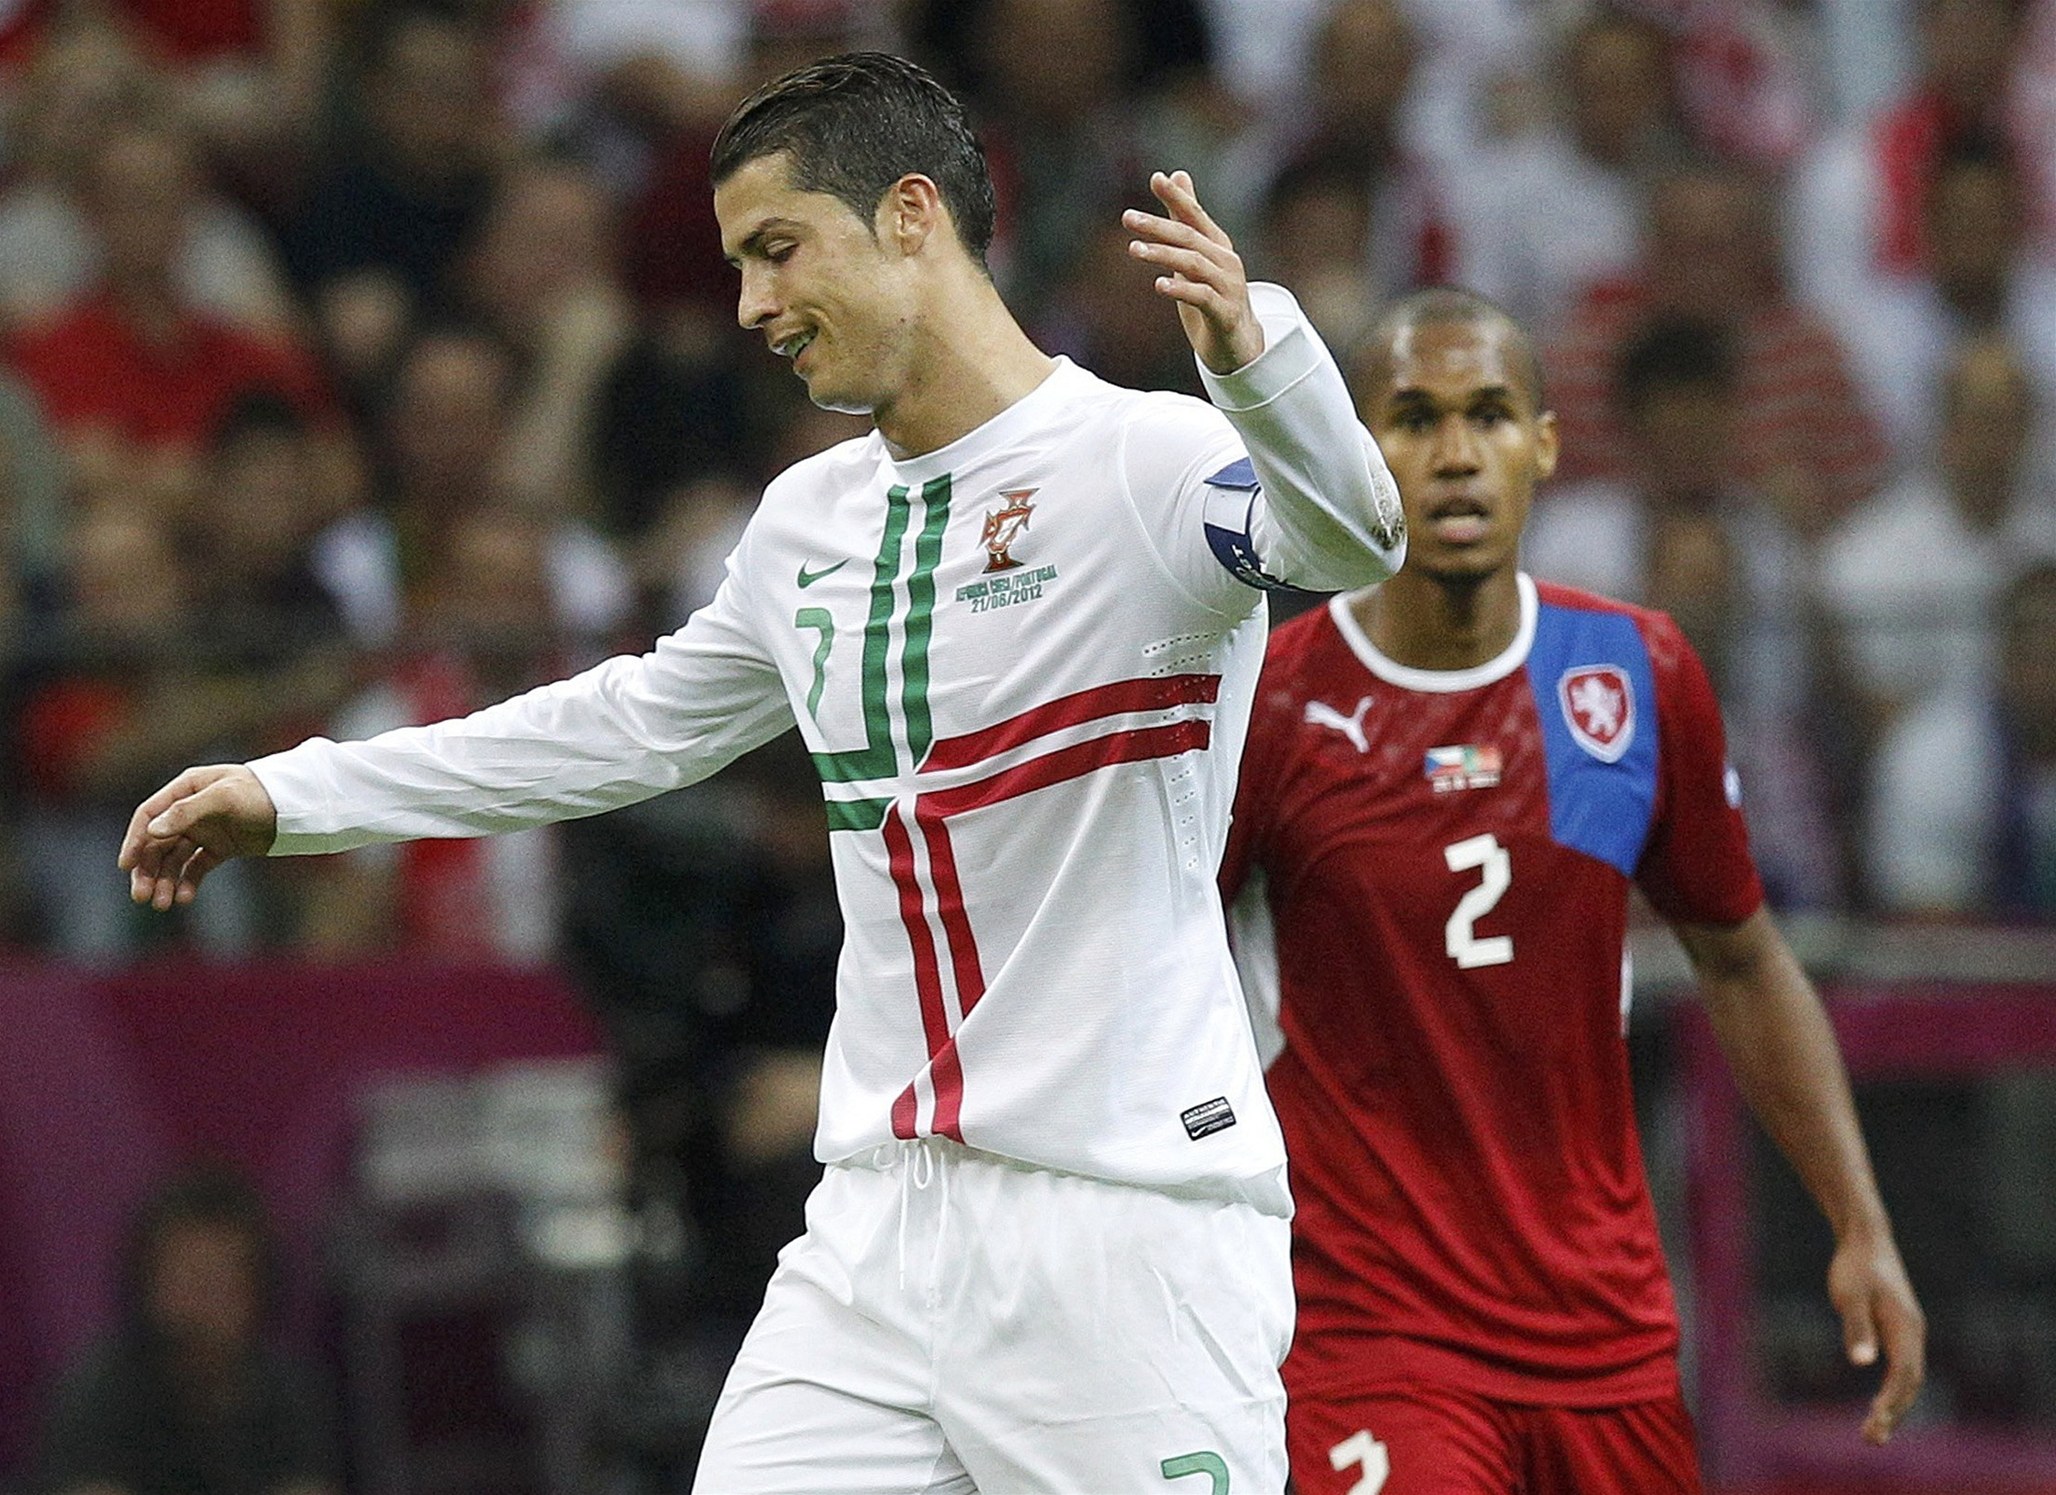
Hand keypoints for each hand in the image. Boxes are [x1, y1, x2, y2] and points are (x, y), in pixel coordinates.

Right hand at [117, 764, 278, 910]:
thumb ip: (188, 812)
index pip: (149, 816)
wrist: (299, 806)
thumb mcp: (225, 798)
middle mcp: (191, 810)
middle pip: (158, 842)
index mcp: (187, 789)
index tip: (126, 866)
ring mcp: (206, 830)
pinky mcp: (222, 847)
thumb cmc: (261, 793)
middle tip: (142, 897)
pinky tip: (185, 898)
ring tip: (163, 904)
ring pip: (175, 859)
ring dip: (165, 881)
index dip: (135, 841)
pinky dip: (189, 882)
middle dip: (147, 870)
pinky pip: (197, 867)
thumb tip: (152, 830)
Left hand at [1126, 170, 1263, 374]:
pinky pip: (1203, 297)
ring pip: (1194, 265)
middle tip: (1128, 218)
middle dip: (1158, 226)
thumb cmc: (1214, 297)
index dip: (1177, 197)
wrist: (1238, 345)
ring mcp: (1229, 288)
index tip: (1156, 178)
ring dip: (1163, 255)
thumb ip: (1185, 219)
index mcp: (1217, 246)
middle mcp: (1226, 261)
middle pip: (1190, 238)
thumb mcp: (1195, 256)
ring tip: (1134, 250)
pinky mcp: (1225, 314)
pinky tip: (1159, 285)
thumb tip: (1177, 175)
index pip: (1195, 216)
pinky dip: (1181, 289)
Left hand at [1827, 1228, 1924, 1443]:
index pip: (1904, 1373)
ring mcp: (1908, 1332)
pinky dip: (1894, 1391)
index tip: (1875, 1419)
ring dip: (1894, 1406)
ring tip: (1874, 1431)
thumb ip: (1857, 1327)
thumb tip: (1861, 1363)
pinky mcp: (1898, 1330)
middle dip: (1893, 1412)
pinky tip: (1880, 1405)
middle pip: (1910, 1383)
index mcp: (1905, 1328)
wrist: (1866, 1239)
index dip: (1892, 1399)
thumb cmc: (1855, 1267)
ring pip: (1908, 1378)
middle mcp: (1913, 1333)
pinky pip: (1902, 1369)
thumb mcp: (1850, 1295)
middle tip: (1871, 1439)